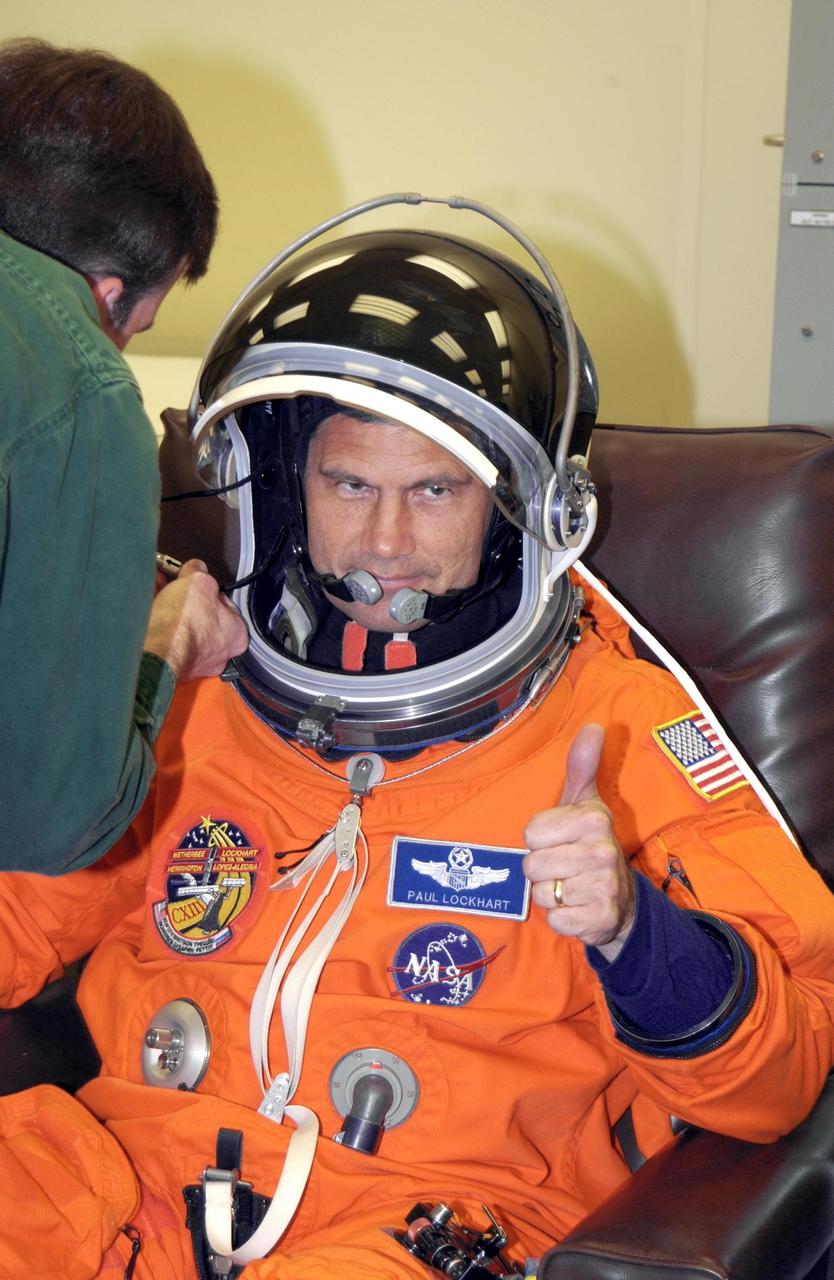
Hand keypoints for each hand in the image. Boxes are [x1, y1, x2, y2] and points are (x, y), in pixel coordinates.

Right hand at [144, 559, 248, 679]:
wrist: (157, 651)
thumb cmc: (186, 621)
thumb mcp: (199, 581)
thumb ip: (200, 571)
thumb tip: (196, 567)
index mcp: (237, 635)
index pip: (226, 604)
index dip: (209, 588)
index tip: (196, 579)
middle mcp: (218, 654)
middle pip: (202, 616)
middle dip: (185, 596)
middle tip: (174, 582)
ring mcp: (194, 662)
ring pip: (182, 626)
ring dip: (169, 605)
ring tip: (156, 586)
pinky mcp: (170, 665)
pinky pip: (166, 636)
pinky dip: (157, 619)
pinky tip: (146, 601)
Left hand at [523, 723, 635, 960]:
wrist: (621, 901)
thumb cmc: (590, 844)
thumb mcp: (585, 803)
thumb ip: (582, 766)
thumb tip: (594, 726)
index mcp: (594, 819)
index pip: (531, 832)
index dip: (540, 840)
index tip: (561, 841)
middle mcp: (602, 852)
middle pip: (531, 865)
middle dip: (542, 870)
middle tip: (565, 867)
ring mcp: (603, 888)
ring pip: (541, 893)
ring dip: (550, 895)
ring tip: (570, 886)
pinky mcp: (598, 920)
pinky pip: (554, 920)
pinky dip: (561, 918)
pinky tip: (577, 908)